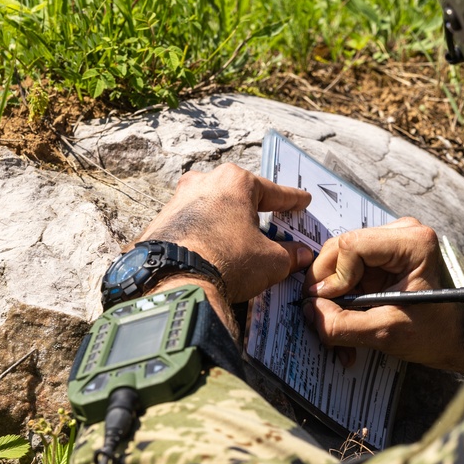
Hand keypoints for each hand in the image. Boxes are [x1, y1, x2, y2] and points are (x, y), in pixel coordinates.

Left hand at [138, 163, 312, 303]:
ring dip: (226, 220)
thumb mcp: (271, 260)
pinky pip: (191, 224)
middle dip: (254, 207)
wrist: (175, 281)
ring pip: (212, 207)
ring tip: (238, 238)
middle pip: (238, 195)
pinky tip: (211, 248)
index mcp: (236, 182)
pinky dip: (204, 233)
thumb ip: (289, 254)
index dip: (292, 199)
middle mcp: (204, 181)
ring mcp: (178, 200)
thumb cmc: (229, 261)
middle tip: (269, 217)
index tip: (302, 200)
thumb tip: (301, 255)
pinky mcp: (160, 221)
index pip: (273, 192)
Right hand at [302, 218, 463, 372]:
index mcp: (413, 243)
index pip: (352, 246)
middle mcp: (403, 232)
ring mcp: (392, 240)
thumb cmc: (434, 333)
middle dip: (327, 285)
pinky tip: (346, 318)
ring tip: (333, 323)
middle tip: (320, 314)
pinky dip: (342, 293)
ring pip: (339, 258)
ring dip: (332, 293)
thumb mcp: (385, 333)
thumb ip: (342, 325)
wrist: (455, 337)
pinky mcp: (384, 253)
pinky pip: (348, 267)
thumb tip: (309, 310)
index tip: (331, 305)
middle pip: (341, 247)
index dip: (334, 277)